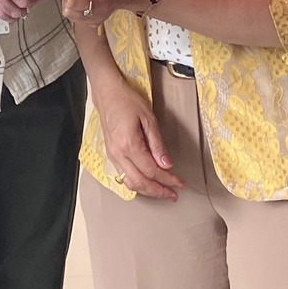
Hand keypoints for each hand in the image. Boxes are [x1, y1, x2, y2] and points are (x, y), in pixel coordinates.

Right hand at [92, 81, 182, 200]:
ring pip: (129, 183)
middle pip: (139, 182)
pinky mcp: (111, 154)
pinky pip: (123, 176)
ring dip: (147, 190)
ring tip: (162, 192)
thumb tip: (167, 164)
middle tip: (173, 194)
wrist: (107, 93)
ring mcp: (112, 155)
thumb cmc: (128, 101)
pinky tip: (147, 183)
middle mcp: (118, 154)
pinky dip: (137, 183)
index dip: (167, 179)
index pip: (151, 170)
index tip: (180, 183)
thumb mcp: (148, 119)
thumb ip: (157, 144)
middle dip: (158, 191)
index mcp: (129, 144)